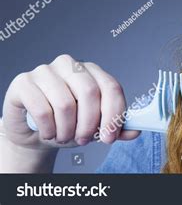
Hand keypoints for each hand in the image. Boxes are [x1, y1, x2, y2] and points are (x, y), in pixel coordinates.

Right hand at [2, 54, 139, 150]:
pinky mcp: (24, 82)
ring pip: (65, 103)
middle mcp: (70, 65)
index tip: (109, 137)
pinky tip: (49, 133)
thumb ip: (115, 127)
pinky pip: (41, 109)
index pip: (111, 86)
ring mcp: (45, 71)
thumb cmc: (68, 123)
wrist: (34, 131)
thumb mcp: (96, 127)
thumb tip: (135, 130)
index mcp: (92, 71)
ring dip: (67, 130)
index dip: (113, 114)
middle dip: (90, 124)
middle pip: (89, 92)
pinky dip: (48, 129)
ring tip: (65, 137)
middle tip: (84, 139)